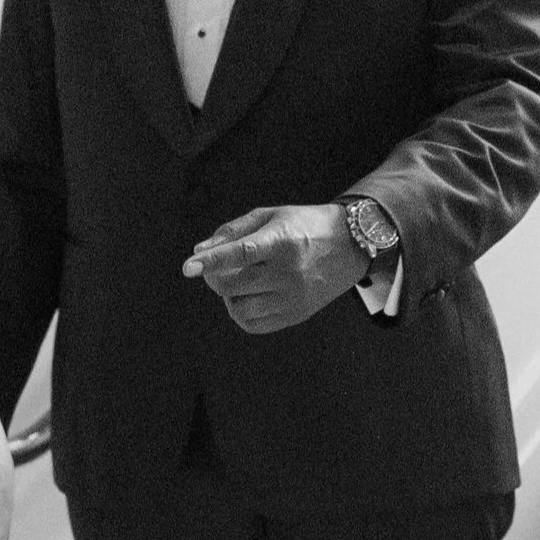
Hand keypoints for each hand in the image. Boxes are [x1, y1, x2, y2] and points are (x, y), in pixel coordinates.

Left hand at [183, 203, 376, 332]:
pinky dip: (240, 313)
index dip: (212, 261)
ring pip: (240, 307)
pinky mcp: (296, 314)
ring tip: (238, 282)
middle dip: (214, 278)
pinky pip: (254, 324)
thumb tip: (199, 252)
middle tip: (214, 270)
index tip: (188, 267)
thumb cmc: (304, 225)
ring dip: (228, 296)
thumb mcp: (271, 216)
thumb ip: (233, 231)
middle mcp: (289, 272)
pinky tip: (246, 297)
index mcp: (283, 241)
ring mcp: (294, 297)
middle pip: (234, 284)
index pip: (241, 253)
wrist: (351, 245)